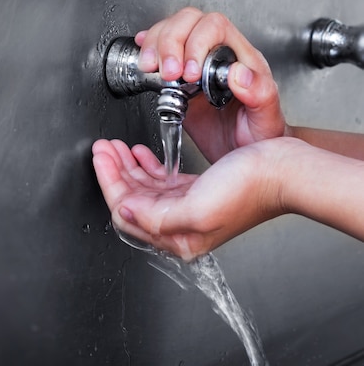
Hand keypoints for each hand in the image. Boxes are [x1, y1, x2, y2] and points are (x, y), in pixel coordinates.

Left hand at [92, 138, 285, 259]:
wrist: (284, 170)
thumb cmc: (250, 187)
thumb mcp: (197, 208)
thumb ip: (155, 216)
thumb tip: (125, 212)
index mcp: (178, 237)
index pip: (127, 212)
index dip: (110, 183)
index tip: (100, 158)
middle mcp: (180, 226)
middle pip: (132, 199)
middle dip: (113, 171)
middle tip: (103, 147)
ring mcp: (188, 208)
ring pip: (143, 188)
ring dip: (127, 166)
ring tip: (116, 147)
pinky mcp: (196, 190)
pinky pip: (161, 181)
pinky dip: (147, 166)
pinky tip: (140, 154)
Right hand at [135, 7, 285, 161]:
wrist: (246, 152)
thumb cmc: (260, 135)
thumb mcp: (267, 119)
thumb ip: (260, 94)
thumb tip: (239, 72)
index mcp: (240, 58)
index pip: (214, 27)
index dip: (196, 44)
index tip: (190, 75)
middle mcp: (216, 56)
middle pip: (188, 22)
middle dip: (170, 43)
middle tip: (168, 73)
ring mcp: (195, 65)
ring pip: (171, 30)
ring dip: (155, 46)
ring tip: (151, 68)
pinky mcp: (177, 80)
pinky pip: (160, 50)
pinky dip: (147, 48)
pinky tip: (143, 55)